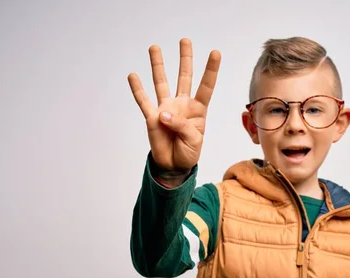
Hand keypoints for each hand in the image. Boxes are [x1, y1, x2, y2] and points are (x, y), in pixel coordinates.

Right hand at [128, 38, 220, 177]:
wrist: (174, 165)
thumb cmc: (189, 152)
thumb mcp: (193, 140)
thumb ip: (181, 125)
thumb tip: (163, 113)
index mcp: (198, 109)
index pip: (206, 86)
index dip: (211, 70)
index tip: (215, 52)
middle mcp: (182, 104)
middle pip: (184, 77)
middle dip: (185, 58)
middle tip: (185, 40)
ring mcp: (166, 108)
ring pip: (161, 82)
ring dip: (158, 65)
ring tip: (155, 47)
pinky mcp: (152, 117)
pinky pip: (143, 101)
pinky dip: (138, 89)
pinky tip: (133, 76)